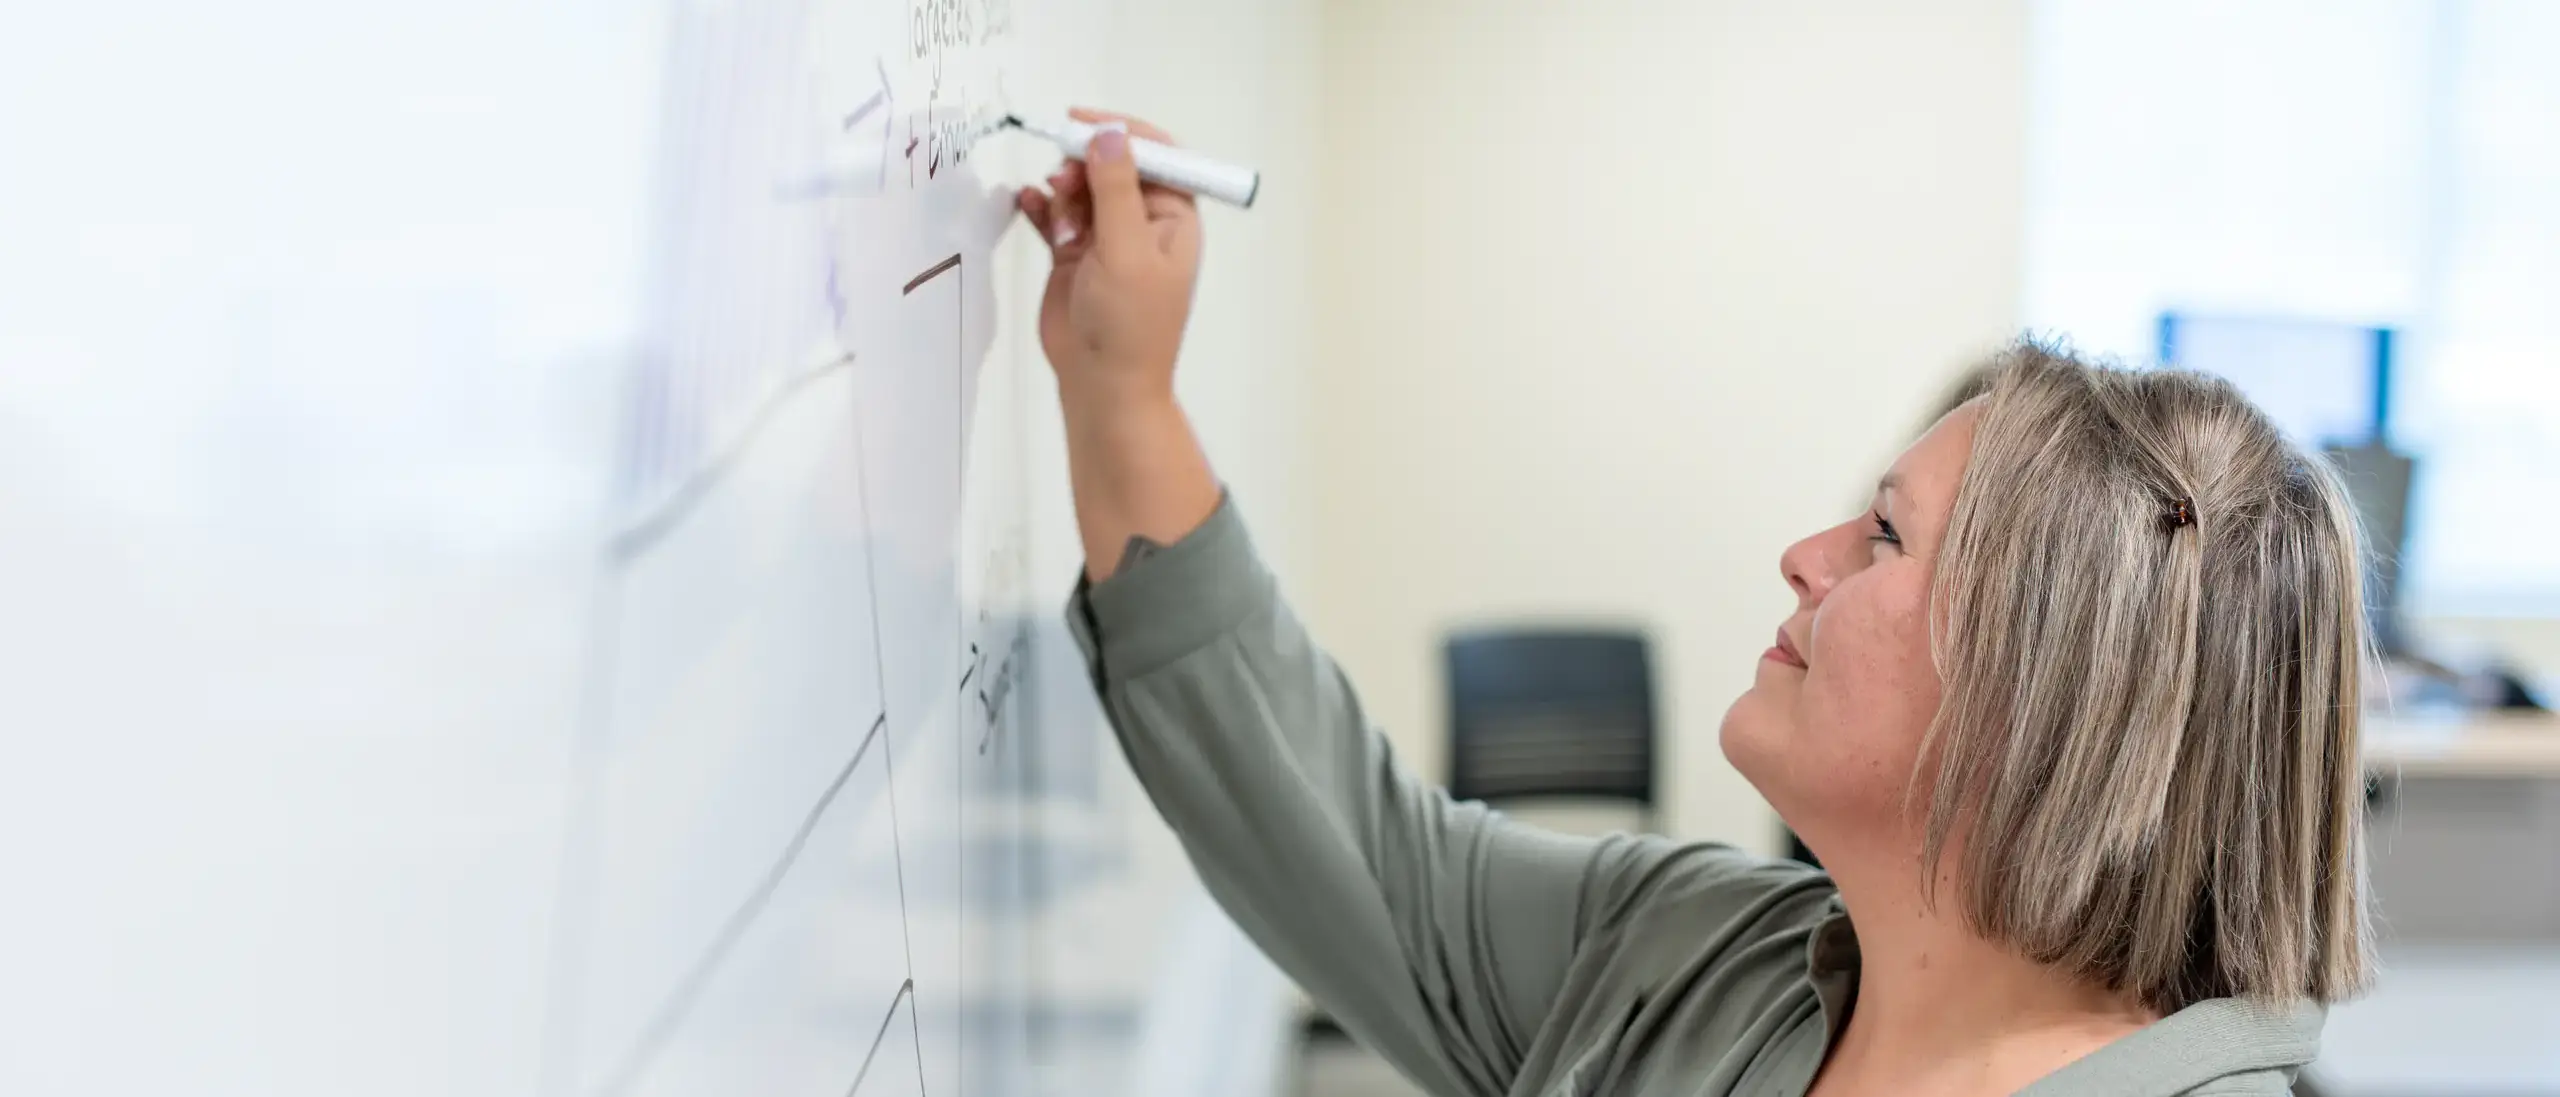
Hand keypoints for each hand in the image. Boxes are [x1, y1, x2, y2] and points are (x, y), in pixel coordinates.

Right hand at [1014, 108, 1219, 579]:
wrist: (1103, 384)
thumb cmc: (1129, 323)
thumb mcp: (1127, 249)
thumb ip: (1116, 188)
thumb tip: (1110, 133)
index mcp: (1173, 218)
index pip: (1154, 155)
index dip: (1120, 133)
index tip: (1082, 121)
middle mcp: (1142, 223)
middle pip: (1111, 166)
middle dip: (1084, 164)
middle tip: (1061, 174)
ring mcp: (1106, 238)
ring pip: (1080, 188)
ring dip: (1062, 188)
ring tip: (1054, 210)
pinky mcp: (1074, 255)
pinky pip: (1055, 214)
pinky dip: (1041, 205)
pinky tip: (1027, 202)